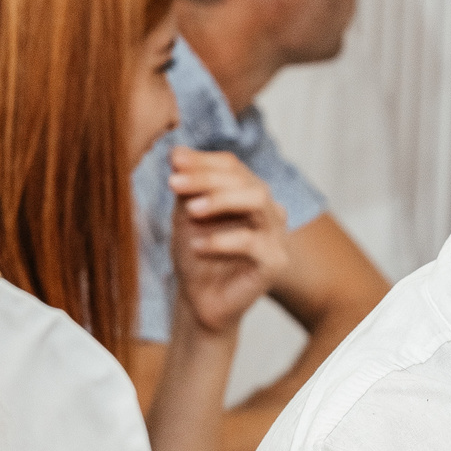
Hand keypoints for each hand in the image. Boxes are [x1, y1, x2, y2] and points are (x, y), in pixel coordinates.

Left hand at [168, 148, 288, 335]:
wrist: (200, 299)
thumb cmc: (196, 254)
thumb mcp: (185, 214)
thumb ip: (186, 185)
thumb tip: (178, 151)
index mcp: (249, 192)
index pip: (233, 165)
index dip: (204, 161)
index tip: (174, 162)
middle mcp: (269, 209)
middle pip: (246, 179)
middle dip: (207, 178)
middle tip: (174, 183)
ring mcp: (277, 235)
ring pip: (258, 200)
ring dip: (221, 200)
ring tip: (190, 211)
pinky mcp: (276, 262)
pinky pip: (253, 243)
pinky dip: (221, 241)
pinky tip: (197, 246)